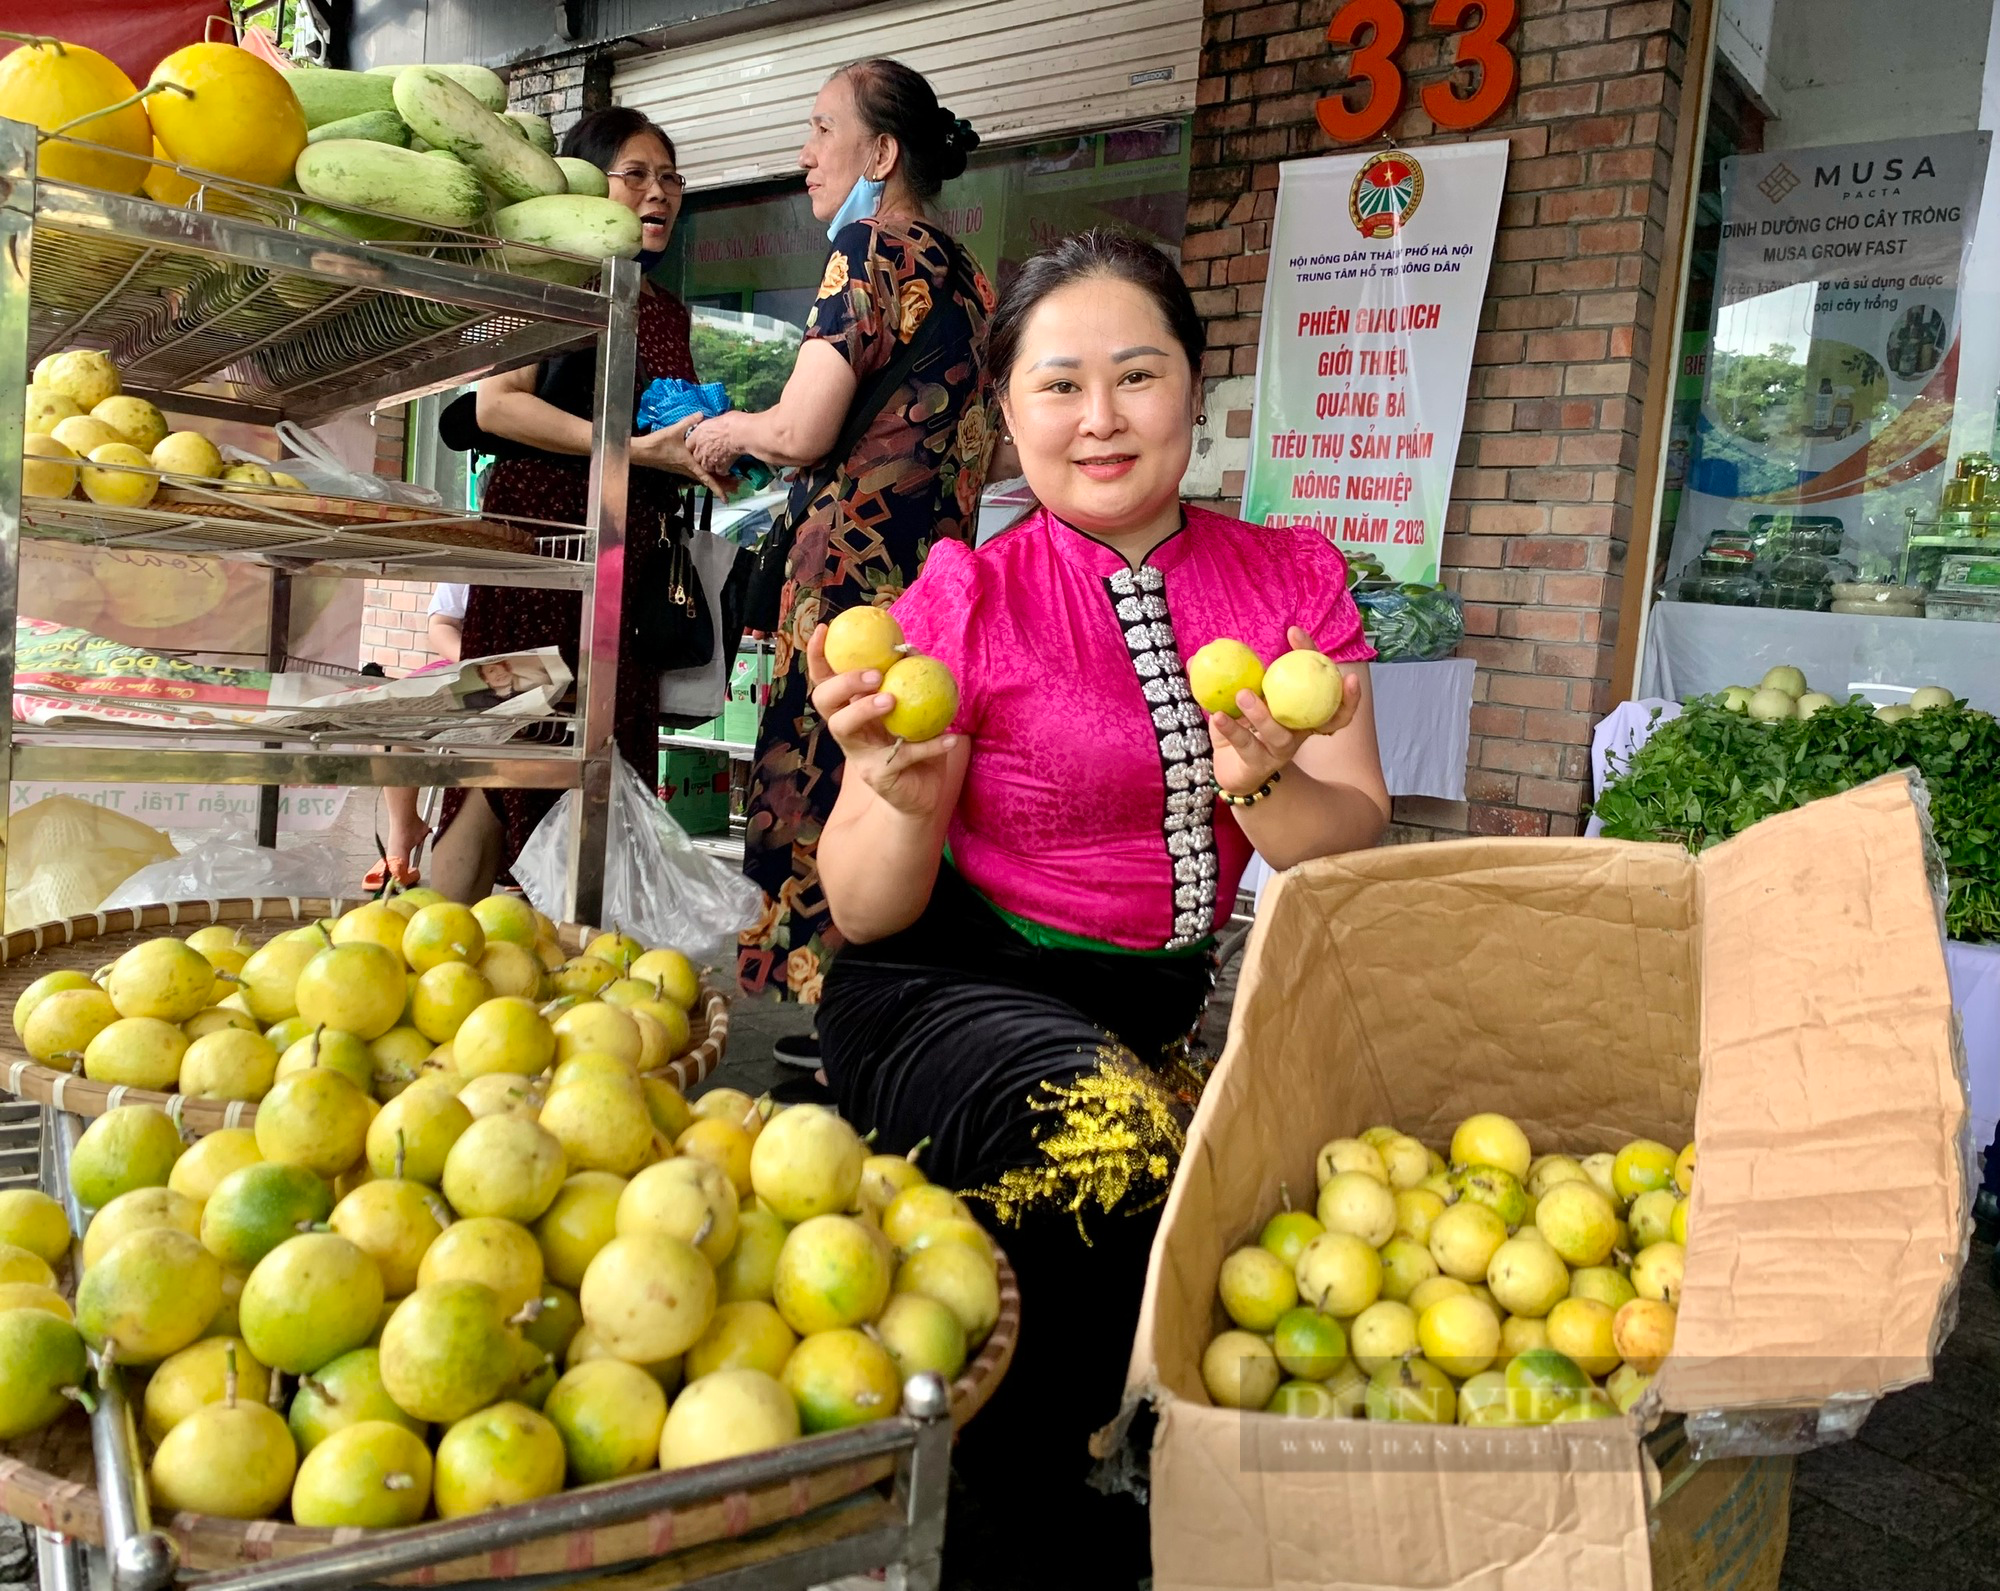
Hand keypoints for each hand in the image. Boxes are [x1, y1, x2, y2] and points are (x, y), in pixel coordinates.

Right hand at [632, 414, 732, 496]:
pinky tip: (710, 471)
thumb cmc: (658, 444)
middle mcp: (687, 470)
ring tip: (728, 482)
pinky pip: (696, 474)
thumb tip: (702, 414)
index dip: (718, 489)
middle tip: (736, 487)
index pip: (707, 479)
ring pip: (702, 478)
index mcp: (689, 464)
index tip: (726, 499)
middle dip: (722, 485)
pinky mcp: (679, 467)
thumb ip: (689, 422)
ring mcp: (683, 470)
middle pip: (708, 481)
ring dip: (715, 480)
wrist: (642, 452)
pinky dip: (706, 475)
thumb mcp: (675, 430)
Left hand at [688, 411, 743, 475]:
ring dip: (711, 465)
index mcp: (698, 433)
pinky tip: (728, 466)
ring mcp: (709, 458)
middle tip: (710, 454)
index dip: (693, 445)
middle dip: (702, 457)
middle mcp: (701, 447)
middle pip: (696, 457)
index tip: (698, 445)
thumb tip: (717, 425)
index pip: (688, 443)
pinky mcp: (720, 466)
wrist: (741, 433)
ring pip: (706, 467)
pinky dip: (724, 470)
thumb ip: (713, 426)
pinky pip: (720, 472)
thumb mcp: (718, 418)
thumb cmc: (732, 422)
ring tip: (718, 462)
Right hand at [806, 624, 958, 819]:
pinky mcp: (877, 776)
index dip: (818, 656)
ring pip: (844, 728)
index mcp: (851, 709)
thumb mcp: (912, 709)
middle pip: (824, 701)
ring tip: (891, 699)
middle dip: (843, 682)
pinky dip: (930, 745)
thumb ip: (908, 680)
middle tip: (875, 675)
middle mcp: (847, 730)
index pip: (825, 680)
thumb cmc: (913, 744)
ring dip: (865, 709)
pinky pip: (902, 755)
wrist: (920, 794)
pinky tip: (950, 737)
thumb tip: (910, 648)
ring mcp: (857, 754)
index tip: (823, 629)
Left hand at [1207, 627, 1363, 797]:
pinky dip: (1232, 729)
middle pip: (1322, 711)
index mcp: (1299, 707)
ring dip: (1262, 714)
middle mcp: (1299, 729)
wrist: (1233, 771)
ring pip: (1279, 733)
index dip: (1312, 655)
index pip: (1316, 677)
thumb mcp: (1236, 700)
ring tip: (1243, 694)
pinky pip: (1247, 745)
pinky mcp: (1261, 764)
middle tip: (1292, 660)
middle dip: (1318, 686)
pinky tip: (1217, 716)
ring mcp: (1282, 749)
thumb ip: (1224, 680)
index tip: (1294, 632)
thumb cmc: (1241, 729)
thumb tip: (1198, 656)